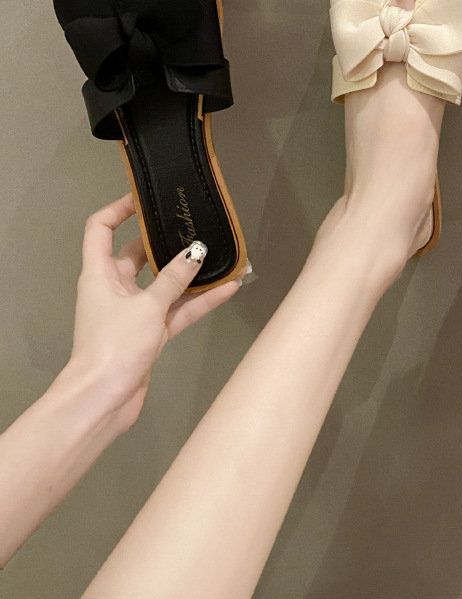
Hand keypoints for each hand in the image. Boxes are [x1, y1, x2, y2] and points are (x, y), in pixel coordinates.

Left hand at [68, 193, 240, 428]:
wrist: (104, 400)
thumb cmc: (112, 348)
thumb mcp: (147, 306)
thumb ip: (174, 278)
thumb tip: (195, 252)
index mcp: (98, 274)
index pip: (101, 229)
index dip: (120, 209)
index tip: (146, 198)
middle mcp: (113, 289)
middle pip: (137, 255)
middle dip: (165, 242)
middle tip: (191, 225)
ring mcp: (132, 312)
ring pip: (164, 284)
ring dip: (189, 274)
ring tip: (218, 256)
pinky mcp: (148, 334)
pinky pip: (177, 310)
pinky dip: (198, 301)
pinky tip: (226, 289)